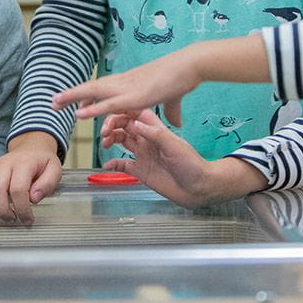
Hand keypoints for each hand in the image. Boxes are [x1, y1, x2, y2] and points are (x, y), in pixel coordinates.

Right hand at [0, 132, 62, 225]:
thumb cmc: (42, 163)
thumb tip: (34, 198)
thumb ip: (48, 183)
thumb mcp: (55, 170)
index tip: (28, 219)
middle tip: (12, 219)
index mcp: (24, 163)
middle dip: (3, 210)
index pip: (18, 189)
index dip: (22, 208)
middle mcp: (6, 163)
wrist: (31, 148)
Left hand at [51, 36, 270, 123]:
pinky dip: (93, 108)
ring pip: (94, 92)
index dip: (88, 95)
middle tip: (54, 102)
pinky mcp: (135, 97)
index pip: (103, 89)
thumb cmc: (182, 79)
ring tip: (55, 103)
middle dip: (73, 95)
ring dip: (74, 97)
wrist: (190, 66)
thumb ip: (172, 111)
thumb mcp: (173, 100)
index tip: (74, 102)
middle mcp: (124, 83)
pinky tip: (79, 113)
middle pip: (92, 88)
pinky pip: (109, 104)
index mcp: (130, 83)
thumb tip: (177, 123)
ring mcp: (127, 89)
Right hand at [101, 110, 266, 208]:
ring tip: (105, 144)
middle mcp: (147, 141)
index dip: (122, 113)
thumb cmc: (192, 164)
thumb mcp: (173, 146)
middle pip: (125, 126)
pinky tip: (107, 164)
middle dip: (112, 126)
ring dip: (111, 140)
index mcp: (156, 131)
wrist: (198, 188)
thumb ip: (154, 134)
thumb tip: (134, 122)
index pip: (135, 114)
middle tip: (104, 133)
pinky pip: (123, 164)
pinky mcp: (141, 171)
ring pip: (122, 142)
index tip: (111, 117)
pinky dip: (113, 163)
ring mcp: (144, 155)